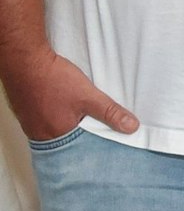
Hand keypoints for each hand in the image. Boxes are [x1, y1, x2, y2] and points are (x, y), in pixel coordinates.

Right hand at [1, 48, 137, 140]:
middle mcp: (39, 134)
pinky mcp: (27, 110)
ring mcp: (31, 122)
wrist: (25, 60)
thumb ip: (110, 112)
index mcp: (54, 137)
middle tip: (96, 124)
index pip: (80, 150)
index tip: (108, 141)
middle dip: (84, 133)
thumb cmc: (52, 79)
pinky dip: (58, 115)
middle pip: (68, 141)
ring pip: (57, 129)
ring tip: (82, 114)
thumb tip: (131, 127)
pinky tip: (66, 105)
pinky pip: (47, 119)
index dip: (95, 145)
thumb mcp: (88, 97)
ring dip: (71, 123)